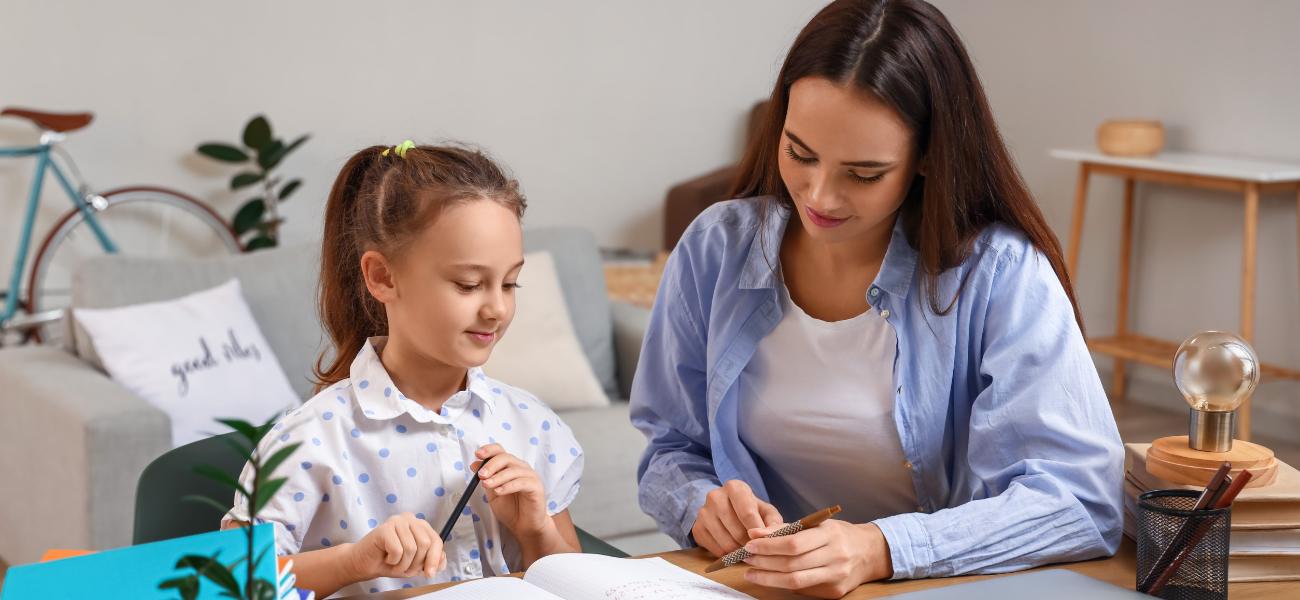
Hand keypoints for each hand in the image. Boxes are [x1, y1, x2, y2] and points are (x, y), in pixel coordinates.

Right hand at [346, 513, 445, 580]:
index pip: (436, 540)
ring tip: (394, 563)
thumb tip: (442, 561)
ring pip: (411, 548)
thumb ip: (430, 560)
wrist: (363, 564)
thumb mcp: (414, 564)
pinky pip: (398, 550)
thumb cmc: (388, 561)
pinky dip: (393, 561)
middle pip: (425, 544)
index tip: (430, 573)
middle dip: (416, 563)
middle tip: (405, 568)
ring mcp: (397, 521)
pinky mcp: (385, 528)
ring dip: (403, 564)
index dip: (435, 559)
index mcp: (419, 525)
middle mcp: (409, 519)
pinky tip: (386, 558)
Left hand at [473, 444, 548, 537]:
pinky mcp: (536, 487)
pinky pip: (521, 482)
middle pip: (506, 458)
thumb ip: (486, 479)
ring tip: (486, 484)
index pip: (500, 451)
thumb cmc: (511, 510)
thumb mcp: (492, 494)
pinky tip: (499, 491)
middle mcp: (521, 468)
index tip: (477, 455)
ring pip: (513, 470)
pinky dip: (508, 486)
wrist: (524, 526)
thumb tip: (475, 465)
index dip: (489, 450)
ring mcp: (530, 476)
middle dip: (491, 465)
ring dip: (497, 477)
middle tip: (481, 475)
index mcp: (510, 467)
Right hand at [690, 480, 783, 556]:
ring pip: (726, 542)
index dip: (758, 532)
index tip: (765, 542)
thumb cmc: (749, 510)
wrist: (724, 509)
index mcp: (734, 487)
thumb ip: (773, 522)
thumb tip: (772, 537)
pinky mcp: (697, 528)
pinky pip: (716, 550)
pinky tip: (733, 549)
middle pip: (737, 530)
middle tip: (757, 548)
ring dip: (739, 551)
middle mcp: (715, 496)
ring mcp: (703, 513)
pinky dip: (728, 555)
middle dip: (750, 543)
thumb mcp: (765, 511)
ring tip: (746, 549)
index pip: (747, 513)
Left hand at [740, 520, 892, 597]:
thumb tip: (755, 533)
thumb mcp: (816, 525)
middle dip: (764, 562)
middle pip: (792, 564)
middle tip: (746, 559)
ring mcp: (836, 577)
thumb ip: (785, 529)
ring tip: (752, 572)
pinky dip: (783, 584)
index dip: (768, 546)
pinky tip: (771, 578)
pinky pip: (804, 589)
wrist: (870, 553)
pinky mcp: (835, 592)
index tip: (750, 545)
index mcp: (830, 535)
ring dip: (768, 577)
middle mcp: (836, 556)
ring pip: (795, 581)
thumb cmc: (838, 535)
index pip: (794, 543)